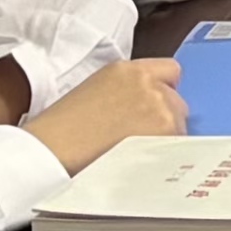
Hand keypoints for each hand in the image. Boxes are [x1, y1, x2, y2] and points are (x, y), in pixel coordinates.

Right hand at [23, 56, 187, 173]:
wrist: (50, 150)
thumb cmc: (62, 128)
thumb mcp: (95, 91)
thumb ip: (127, 92)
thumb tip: (148, 109)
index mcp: (127, 69)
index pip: (170, 71)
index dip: (164, 91)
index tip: (154, 109)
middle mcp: (147, 82)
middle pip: (177, 101)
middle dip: (165, 119)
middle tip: (140, 138)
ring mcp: (159, 105)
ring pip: (180, 124)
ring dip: (166, 138)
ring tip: (135, 152)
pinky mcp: (165, 129)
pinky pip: (177, 143)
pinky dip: (165, 154)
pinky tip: (140, 161)